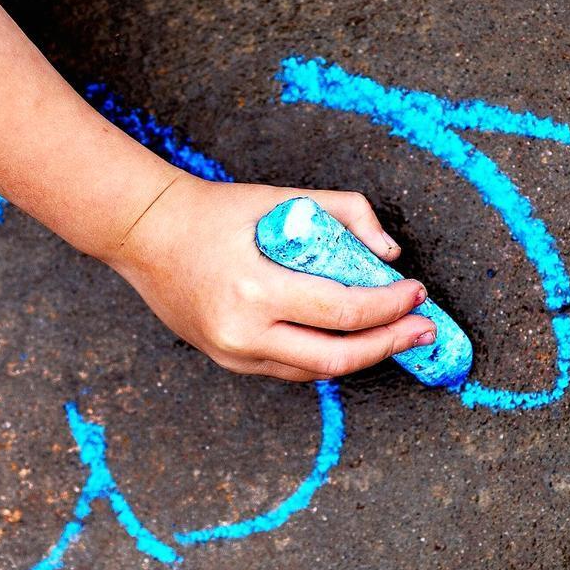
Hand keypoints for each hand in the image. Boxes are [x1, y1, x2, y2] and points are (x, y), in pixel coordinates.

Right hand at [104, 173, 436, 380]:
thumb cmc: (217, 212)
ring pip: (314, 371)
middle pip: (335, 357)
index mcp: (255, 289)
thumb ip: (345, 213)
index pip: (341, 310)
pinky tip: (350, 339)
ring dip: (360, 355)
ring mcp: (232, 354)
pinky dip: (325, 356)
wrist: (147, 235)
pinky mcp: (228, 361)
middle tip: (422, 330)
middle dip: (388, 345)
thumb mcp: (284, 198)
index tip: (417, 293)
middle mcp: (242, 332)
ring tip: (394, 335)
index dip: (389, 306)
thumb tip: (388, 254)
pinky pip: (289, 369)